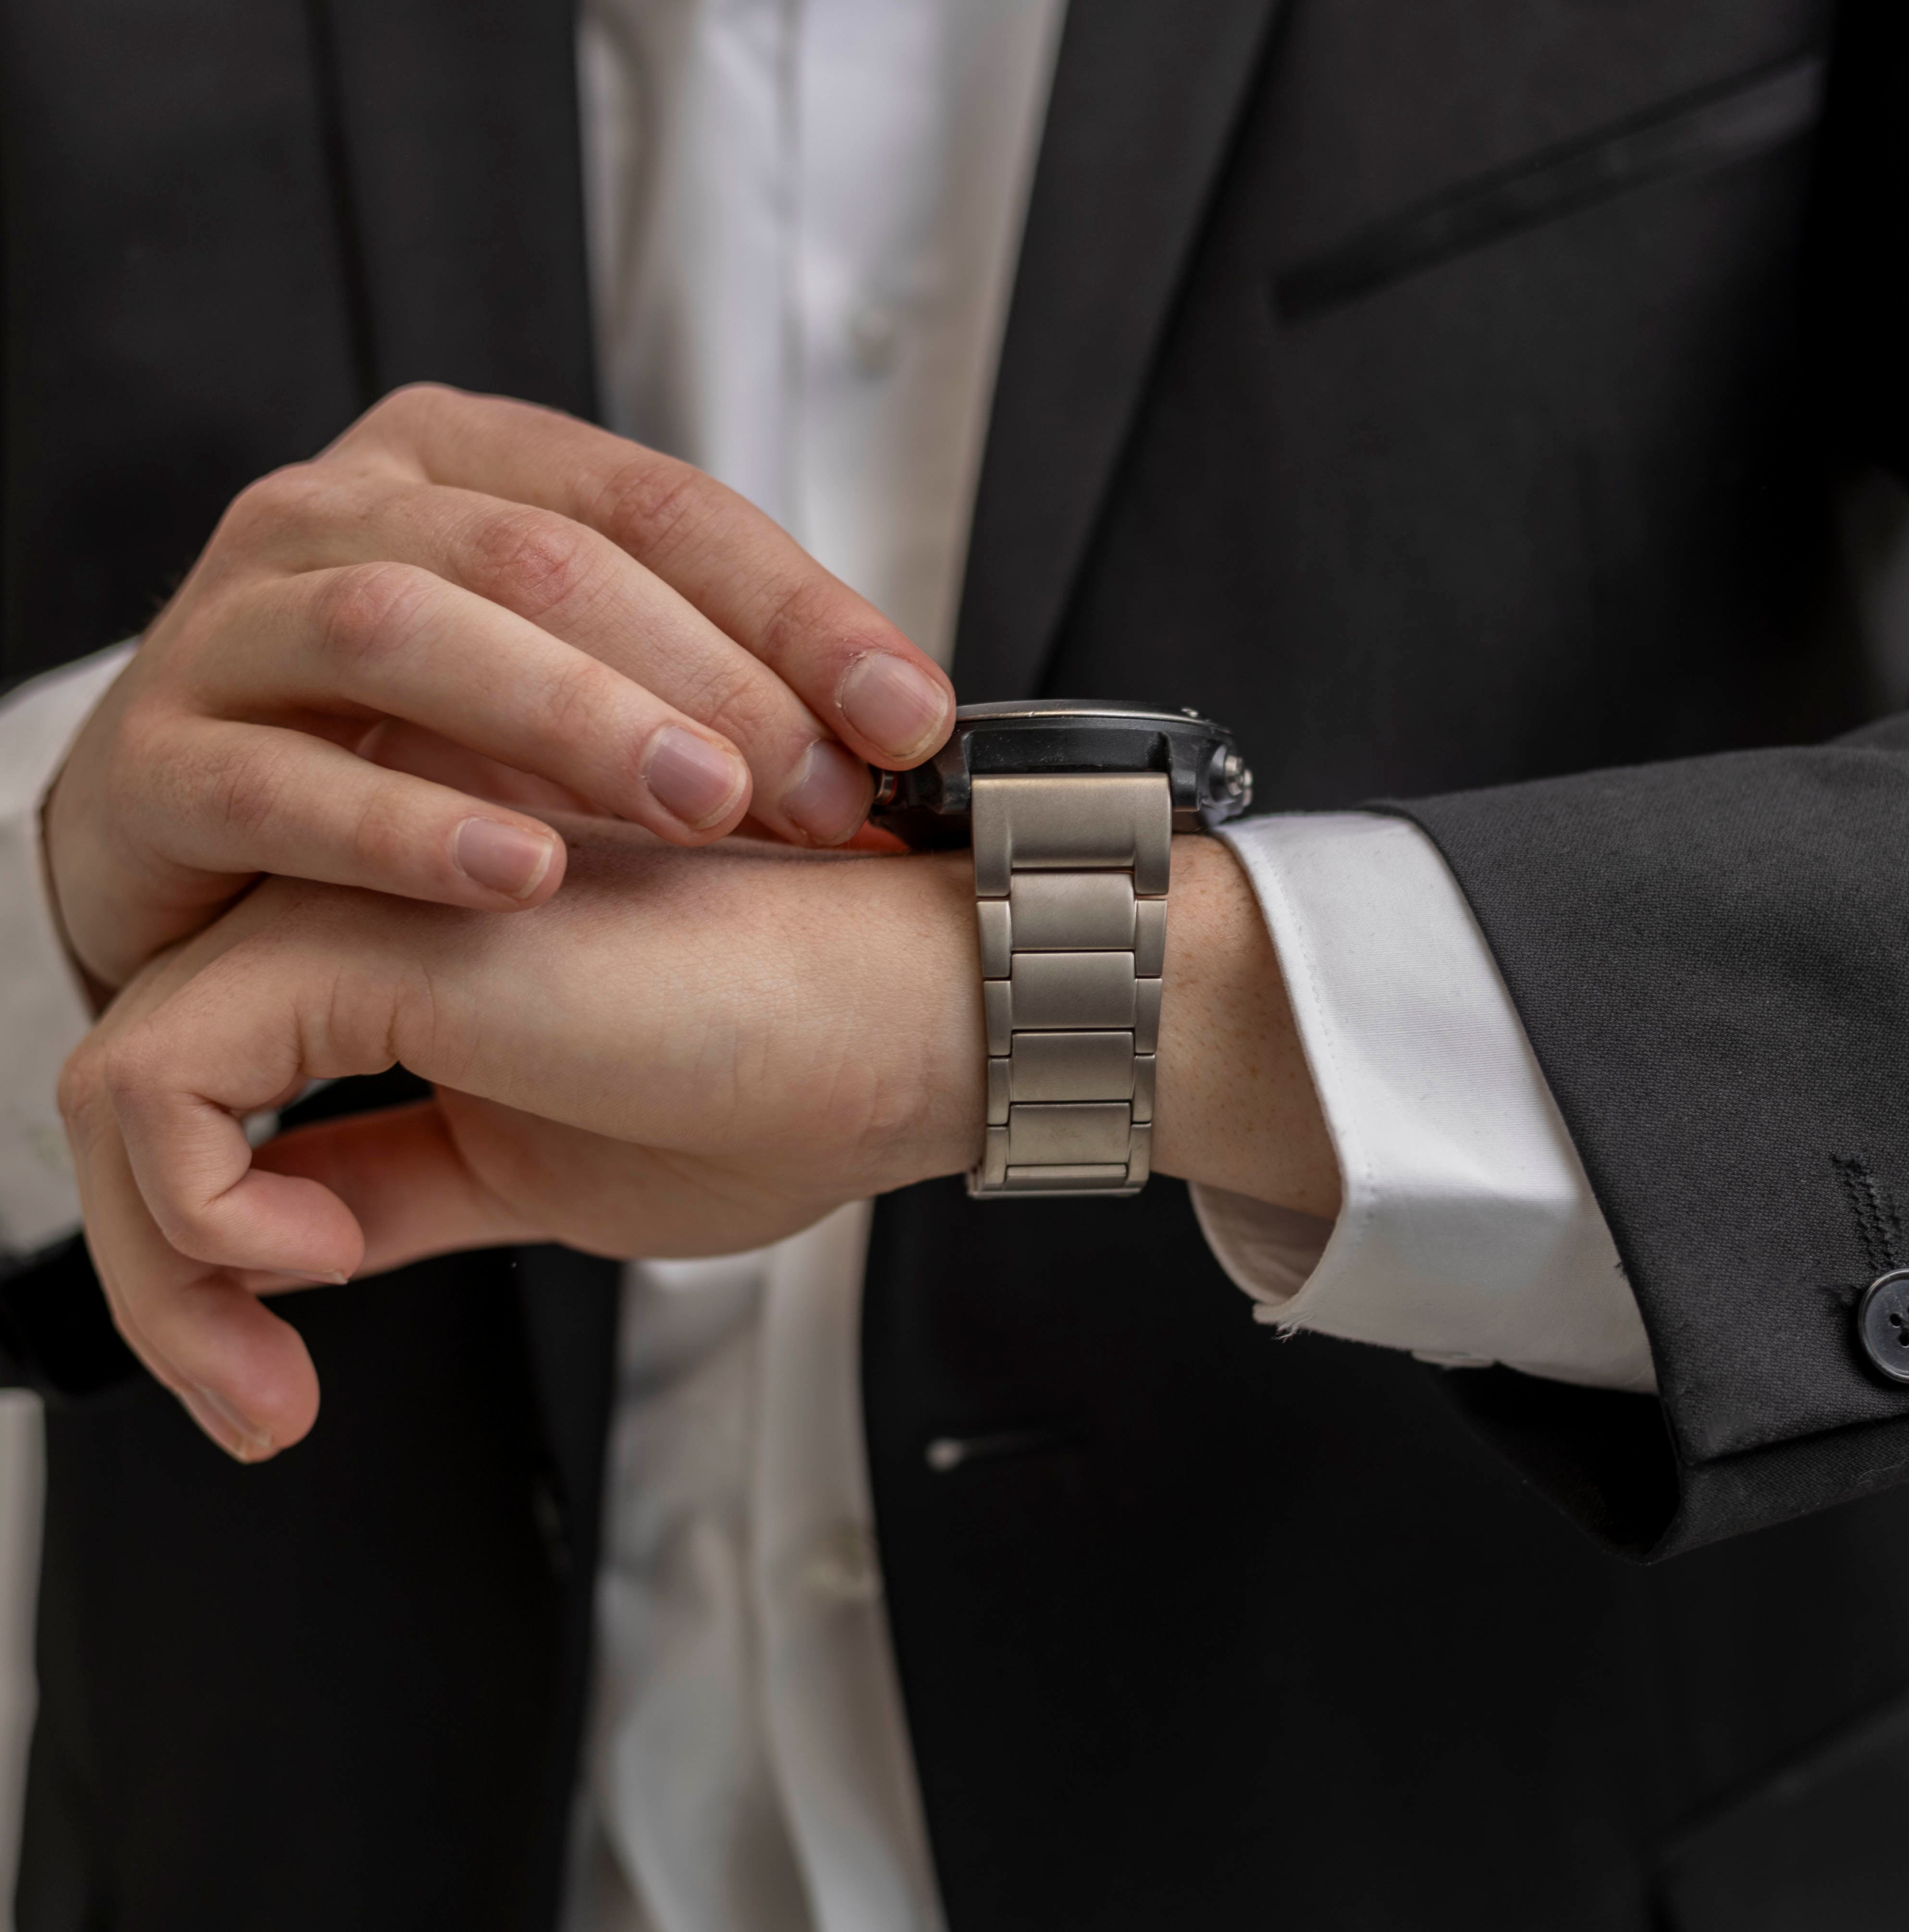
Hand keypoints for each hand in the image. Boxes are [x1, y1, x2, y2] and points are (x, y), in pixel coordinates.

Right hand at [45, 383, 955, 991]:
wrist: (201, 846)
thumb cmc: (409, 754)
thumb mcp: (567, 688)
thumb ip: (707, 683)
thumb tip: (897, 735)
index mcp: (460, 467)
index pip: (657, 505)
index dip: (798, 610)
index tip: (907, 716)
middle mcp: (337, 515)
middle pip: (541, 556)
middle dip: (701, 675)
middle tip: (816, 789)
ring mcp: (230, 626)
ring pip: (403, 628)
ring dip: (567, 718)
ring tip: (696, 808)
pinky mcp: (152, 765)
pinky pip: (279, 782)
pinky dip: (404, 827)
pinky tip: (518, 873)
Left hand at [60, 830, 1335, 1459]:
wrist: (921, 1012)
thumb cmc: (791, 1073)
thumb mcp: (547, 1175)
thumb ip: (399, 1182)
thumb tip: (281, 1233)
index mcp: (411, 963)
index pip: (217, 1098)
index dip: (198, 1259)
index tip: (270, 1387)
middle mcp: (373, 910)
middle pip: (151, 1090)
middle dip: (158, 1283)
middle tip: (256, 1404)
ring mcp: (373, 907)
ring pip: (126, 1082)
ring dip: (161, 1268)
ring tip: (274, 1360)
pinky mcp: (384, 933)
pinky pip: (161, 1077)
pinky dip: (193, 1207)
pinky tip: (310, 1263)